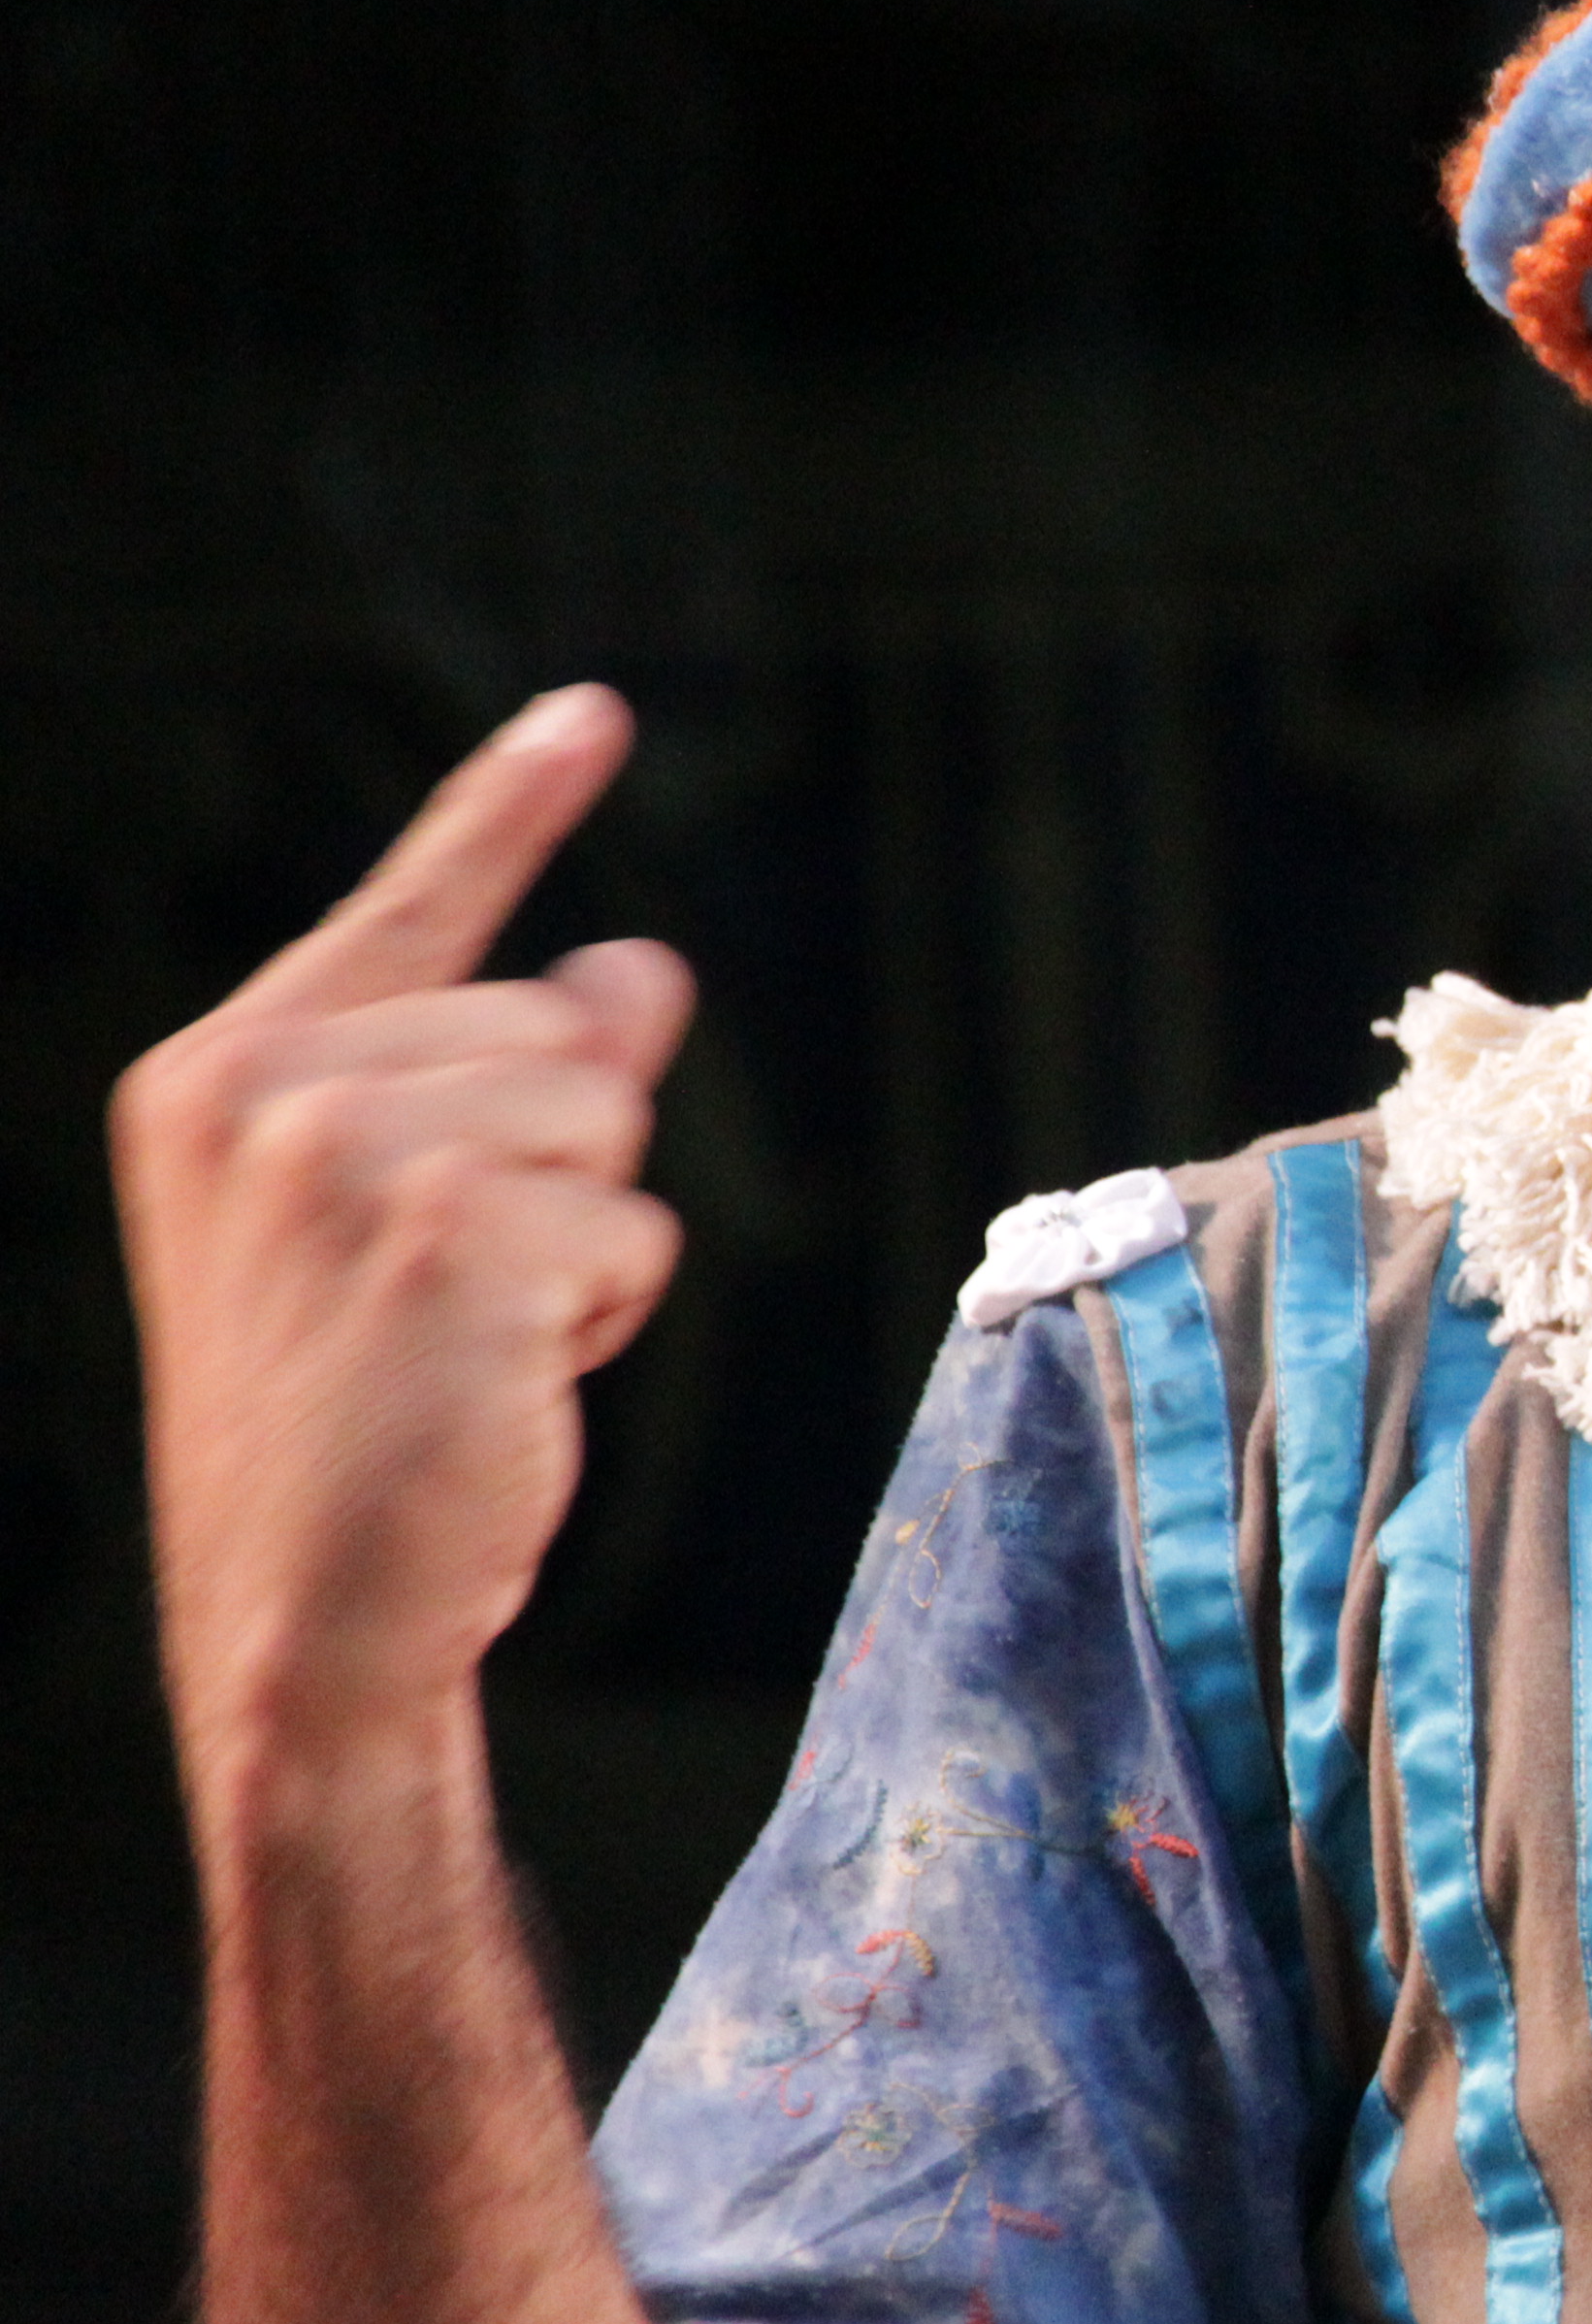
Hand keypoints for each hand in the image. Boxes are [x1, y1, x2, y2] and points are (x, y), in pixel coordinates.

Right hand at [116, 691, 694, 1782]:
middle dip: (561, 1165)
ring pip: (613, 1120)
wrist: (309, 1613)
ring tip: (471, 1339)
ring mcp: (349, 1155)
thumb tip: (637, 964)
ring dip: (590, 1240)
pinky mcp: (451, 1233)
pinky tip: (502, 1381)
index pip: (410, 911)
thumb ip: (510, 1080)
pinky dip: (605, 1307)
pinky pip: (636, 1220)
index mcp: (223, 1071)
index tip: (597, 710)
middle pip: (565, 1035)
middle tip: (449, 1300)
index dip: (508, 806)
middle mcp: (265, 1089)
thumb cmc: (362, 1414)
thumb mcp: (415, 1219)